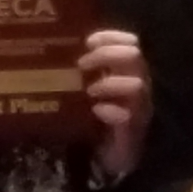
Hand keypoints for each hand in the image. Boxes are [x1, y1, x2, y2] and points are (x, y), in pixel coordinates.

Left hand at [78, 30, 151, 176]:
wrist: (109, 155)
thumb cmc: (95, 115)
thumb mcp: (89, 87)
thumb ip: (82, 72)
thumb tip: (53, 52)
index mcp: (128, 70)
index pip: (130, 42)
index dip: (111, 36)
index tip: (88, 41)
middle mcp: (139, 83)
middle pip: (134, 56)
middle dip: (106, 55)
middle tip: (81, 65)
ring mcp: (140, 106)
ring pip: (136, 85)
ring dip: (110, 83)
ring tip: (90, 91)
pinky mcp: (134, 129)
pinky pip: (128, 116)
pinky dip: (111, 111)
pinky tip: (97, 111)